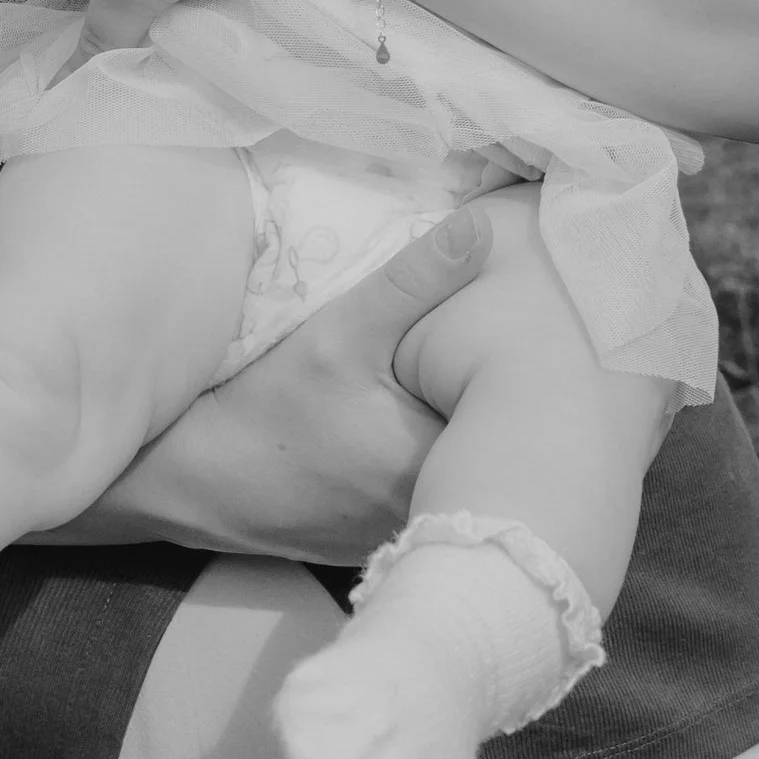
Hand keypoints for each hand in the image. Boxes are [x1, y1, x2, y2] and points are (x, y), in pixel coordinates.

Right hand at [83, 201, 517, 561]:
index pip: (524, 422)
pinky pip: (439, 489)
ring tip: (511, 379)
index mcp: (437, 458)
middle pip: (503, 448)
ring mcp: (410, 525)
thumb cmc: (258, 411)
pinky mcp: (385, 531)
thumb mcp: (333, 333)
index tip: (570, 336)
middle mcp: (436, 506)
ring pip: (473, 470)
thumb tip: (486, 227)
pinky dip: (448, 456)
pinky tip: (445, 421)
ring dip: (484, 432)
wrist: (189, 485)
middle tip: (549, 347)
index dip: (550, 377)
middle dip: (521, 402)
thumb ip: (410, 282)